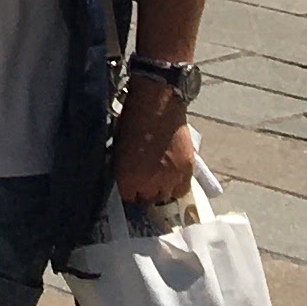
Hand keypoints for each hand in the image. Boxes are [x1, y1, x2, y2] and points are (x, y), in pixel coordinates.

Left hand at [112, 76, 197, 210]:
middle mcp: (149, 184)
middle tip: (144, 180)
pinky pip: (182, 190)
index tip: (130, 184)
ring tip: (158, 179)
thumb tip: (126, 180)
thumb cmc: (133, 121)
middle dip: (144, 192)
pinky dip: (177, 186)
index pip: (128, 198)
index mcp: (127, 178)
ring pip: (165, 197)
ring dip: (161, 190)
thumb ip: (123, 169)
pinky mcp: (186, 172)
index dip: (129, 190)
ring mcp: (169, 180)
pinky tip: (172, 177)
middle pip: (147, 200)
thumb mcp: (120, 148)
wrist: (158, 105)